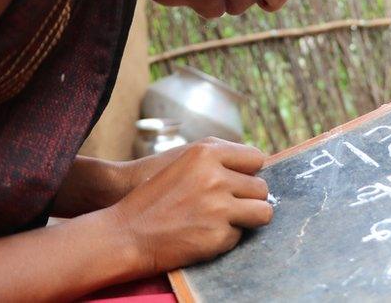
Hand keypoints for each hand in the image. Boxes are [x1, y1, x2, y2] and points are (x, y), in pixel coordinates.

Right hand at [107, 137, 271, 274]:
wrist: (127, 232)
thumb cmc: (156, 194)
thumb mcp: (184, 159)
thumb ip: (220, 156)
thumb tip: (256, 163)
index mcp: (207, 153)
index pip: (256, 158)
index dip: (249, 172)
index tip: (239, 181)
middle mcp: (215, 178)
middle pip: (261, 187)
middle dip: (248, 197)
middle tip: (227, 204)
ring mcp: (218, 208)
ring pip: (263, 212)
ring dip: (248, 217)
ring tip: (227, 219)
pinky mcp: (218, 236)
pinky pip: (241, 235)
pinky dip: (226, 237)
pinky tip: (204, 234)